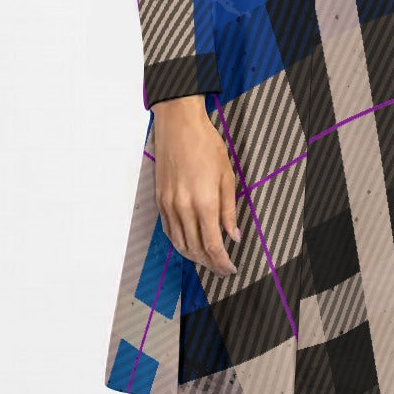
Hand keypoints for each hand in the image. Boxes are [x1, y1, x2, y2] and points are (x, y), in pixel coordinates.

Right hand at [150, 95, 241, 276]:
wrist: (179, 125)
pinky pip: (169, 230)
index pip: (212, 245)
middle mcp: (184, 208)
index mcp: (204, 202)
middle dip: (210, 263)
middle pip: (195, 249)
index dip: (222, 262)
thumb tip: (233, 235)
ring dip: (194, 256)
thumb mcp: (227, 175)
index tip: (230, 268)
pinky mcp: (160, 199)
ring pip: (179, 243)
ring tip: (207, 260)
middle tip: (222, 269)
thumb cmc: (206, 145)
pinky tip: (188, 244)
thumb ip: (229, 209)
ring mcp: (169, 205)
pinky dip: (179, 242)